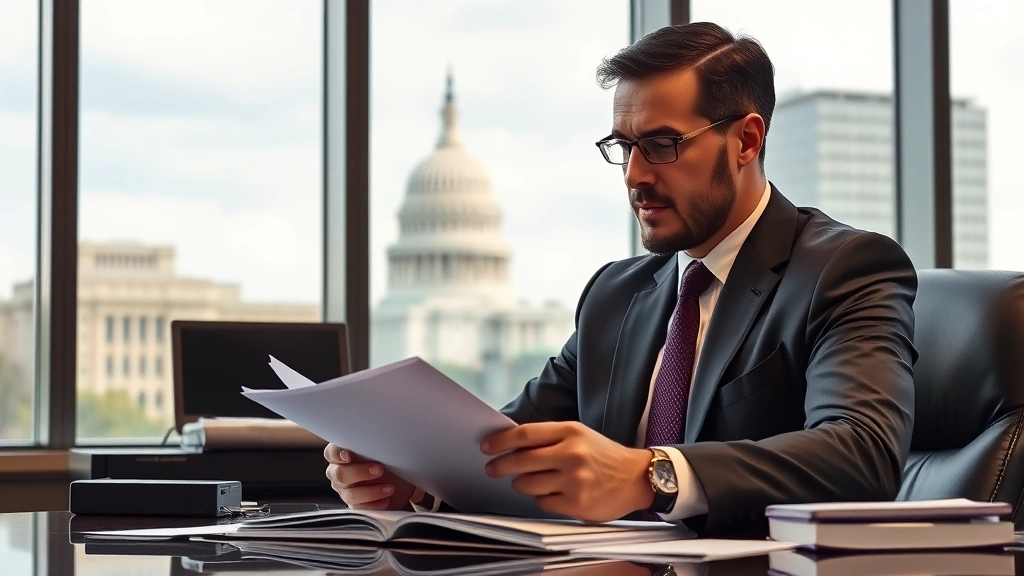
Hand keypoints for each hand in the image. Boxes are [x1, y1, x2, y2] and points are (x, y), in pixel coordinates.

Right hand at [324, 444, 417, 510]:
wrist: (398, 479)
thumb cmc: (385, 458)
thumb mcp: (381, 448)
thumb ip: (374, 443)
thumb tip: (384, 431)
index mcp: (341, 454)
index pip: (331, 452)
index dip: (338, 454)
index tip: (349, 455)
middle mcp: (338, 472)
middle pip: (340, 474)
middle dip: (360, 472)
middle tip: (380, 469)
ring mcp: (345, 490)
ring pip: (350, 494)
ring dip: (371, 491)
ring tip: (390, 488)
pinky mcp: (355, 505)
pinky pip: (360, 509)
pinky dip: (374, 505)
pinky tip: (387, 500)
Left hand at [481, 422, 654, 521]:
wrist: (636, 478)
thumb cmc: (602, 455)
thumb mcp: (579, 435)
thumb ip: (548, 438)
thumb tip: (510, 443)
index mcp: (570, 431)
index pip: (525, 435)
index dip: (501, 441)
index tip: (487, 447)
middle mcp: (572, 454)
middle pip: (521, 461)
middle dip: (500, 465)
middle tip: (492, 468)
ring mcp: (574, 480)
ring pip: (527, 484)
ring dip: (523, 483)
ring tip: (534, 480)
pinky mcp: (577, 504)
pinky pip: (542, 502)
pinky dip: (543, 498)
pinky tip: (556, 492)